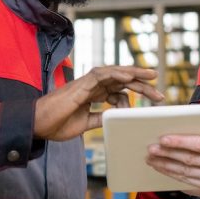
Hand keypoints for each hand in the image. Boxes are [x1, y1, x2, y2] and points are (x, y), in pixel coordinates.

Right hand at [33, 65, 162, 141]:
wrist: (39, 125)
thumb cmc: (57, 124)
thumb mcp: (85, 124)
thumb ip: (99, 119)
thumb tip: (114, 120)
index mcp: (94, 95)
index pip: (120, 91)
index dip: (137, 95)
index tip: (152, 102)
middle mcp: (92, 86)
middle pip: (122, 80)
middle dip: (142, 84)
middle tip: (160, 93)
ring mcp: (87, 83)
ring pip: (115, 73)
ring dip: (134, 73)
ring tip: (151, 75)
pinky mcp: (81, 84)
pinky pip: (101, 75)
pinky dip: (116, 74)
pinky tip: (129, 77)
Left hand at [147, 120, 199, 197]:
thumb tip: (193, 113)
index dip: (181, 142)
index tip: (163, 139)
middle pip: (190, 160)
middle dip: (168, 154)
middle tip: (151, 148)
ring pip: (185, 173)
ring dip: (165, 165)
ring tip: (151, 158)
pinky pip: (185, 181)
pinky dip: (170, 174)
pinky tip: (159, 167)